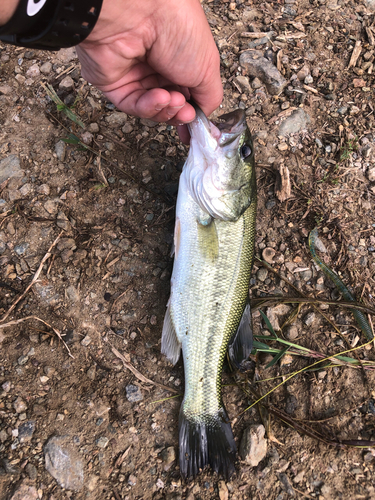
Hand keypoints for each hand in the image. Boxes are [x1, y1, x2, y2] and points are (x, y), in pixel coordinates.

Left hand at [76, 0, 221, 141]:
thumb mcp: (207, 67)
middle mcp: (156, 65)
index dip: (191, 111)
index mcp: (180, 58)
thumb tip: (201, 118)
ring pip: (151, 108)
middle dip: (179, 112)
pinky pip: (132, 105)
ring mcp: (134, 74)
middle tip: (186, 112)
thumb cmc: (178, 28)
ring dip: (165, 109)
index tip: (196, 124)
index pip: (186, 93)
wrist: (140, 12)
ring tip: (174, 101)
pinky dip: (148, 107)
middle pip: (168, 105)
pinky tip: (159, 97)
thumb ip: (208, 97)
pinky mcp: (114, 83)